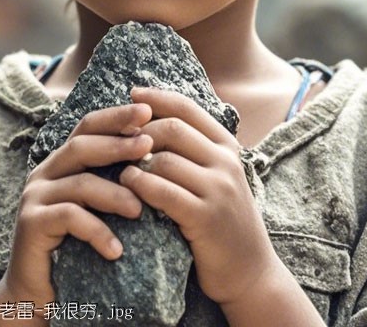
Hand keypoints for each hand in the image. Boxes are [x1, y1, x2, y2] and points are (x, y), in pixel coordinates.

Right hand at [0, 103, 153, 321]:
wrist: (40, 293)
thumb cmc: (79, 247)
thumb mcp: (100, 209)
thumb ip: (118, 182)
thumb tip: (162, 159)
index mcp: (64, 162)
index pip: (89, 126)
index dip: (116, 116)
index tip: (149, 112)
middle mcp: (46, 173)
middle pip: (82, 146)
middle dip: (118, 143)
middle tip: (148, 144)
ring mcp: (35, 197)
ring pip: (79, 184)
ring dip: (114, 195)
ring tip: (140, 211)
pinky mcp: (31, 224)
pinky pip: (68, 218)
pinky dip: (96, 231)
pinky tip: (116, 250)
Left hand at [118, 87, 277, 308]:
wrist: (251, 272)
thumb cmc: (223, 222)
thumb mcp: (217, 178)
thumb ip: (195, 151)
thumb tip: (152, 121)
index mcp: (227, 147)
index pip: (188, 108)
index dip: (156, 98)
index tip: (132, 93)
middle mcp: (226, 162)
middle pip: (172, 128)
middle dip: (139, 131)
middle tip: (116, 139)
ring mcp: (218, 189)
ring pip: (164, 159)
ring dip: (134, 162)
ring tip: (119, 169)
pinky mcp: (206, 217)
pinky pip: (163, 192)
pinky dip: (140, 186)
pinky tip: (127, 187)